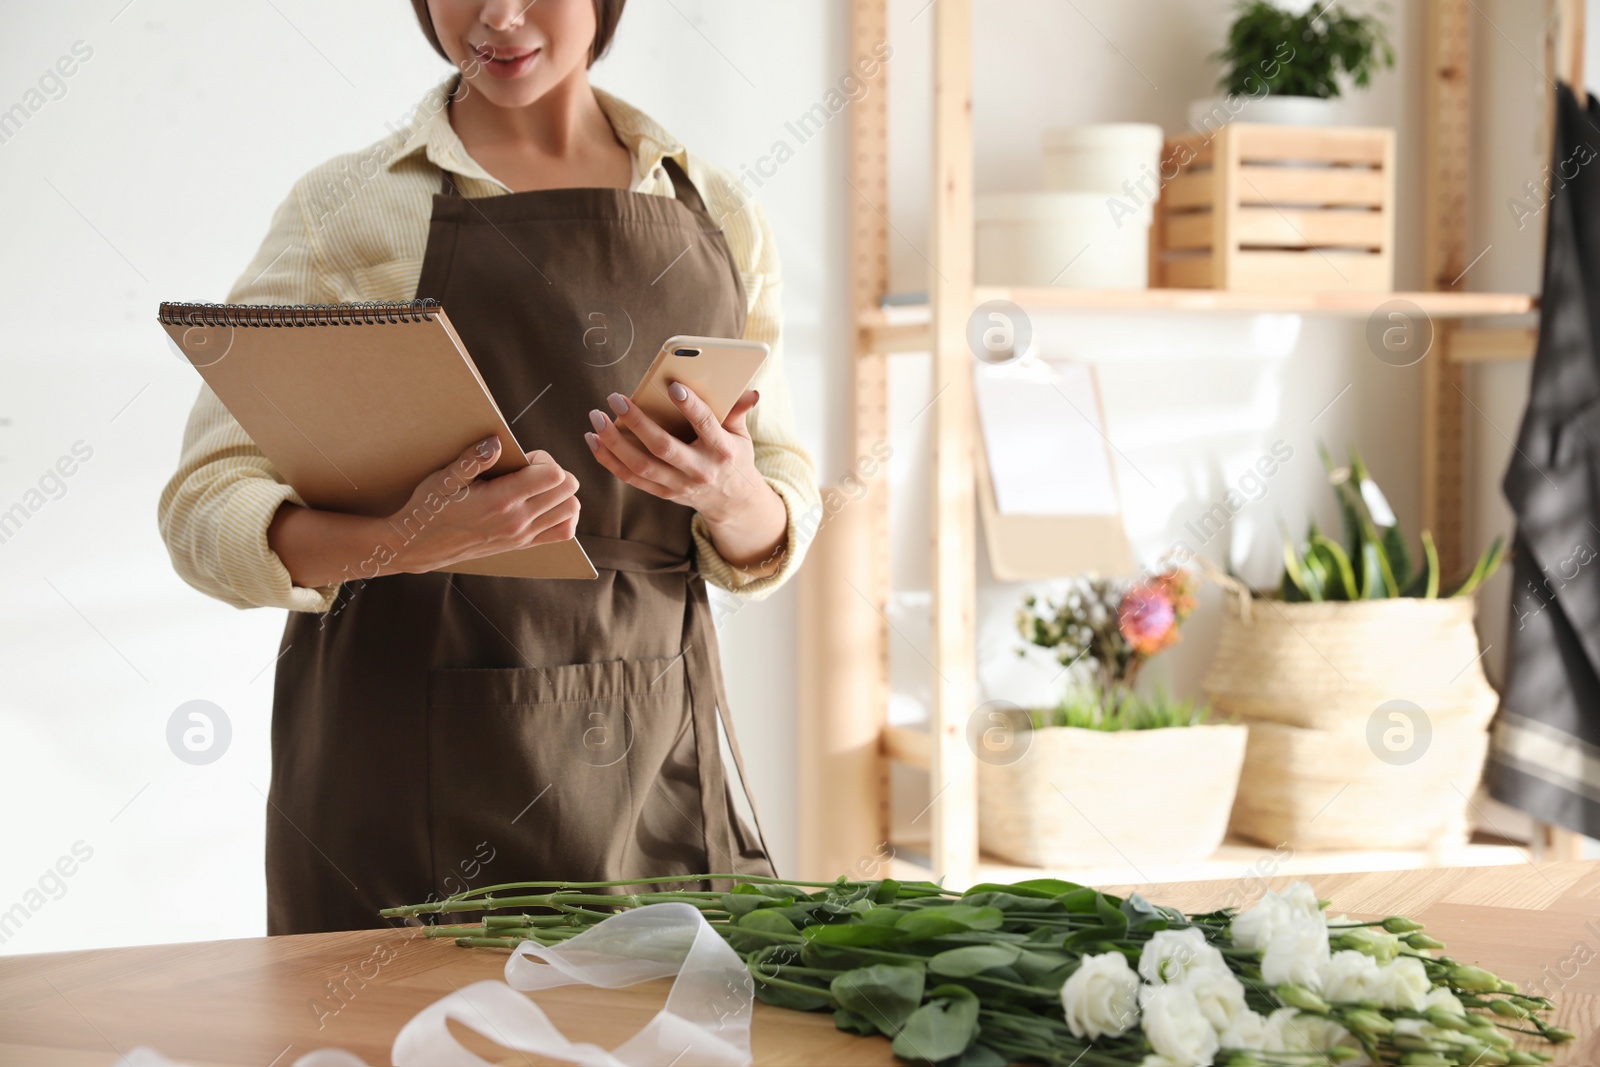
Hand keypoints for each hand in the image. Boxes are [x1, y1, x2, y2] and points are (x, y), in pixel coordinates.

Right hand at [388, 435, 580, 573]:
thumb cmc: (430, 508)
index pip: (554, 475)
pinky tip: (544, 504)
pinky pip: (564, 532)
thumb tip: (496, 441)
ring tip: (537, 486)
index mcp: (501, 500)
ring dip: (562, 492)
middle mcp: (518, 520)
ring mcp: (523, 536)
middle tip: (530, 470)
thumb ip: (472, 459)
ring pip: (571, 510)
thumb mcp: (443, 479)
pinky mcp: (523, 545)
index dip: (544, 459)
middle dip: (555, 471)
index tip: (524, 459)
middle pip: (568, 489)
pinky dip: (563, 515)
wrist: (421, 546)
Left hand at [584, 385, 787, 571]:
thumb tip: (750, 392)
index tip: (672, 386)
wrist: (732, 501)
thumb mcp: (742, 436)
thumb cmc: (733, 457)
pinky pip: (631, 478)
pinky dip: (609, 460)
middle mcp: (699, 471)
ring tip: (596, 418)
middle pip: (663, 447)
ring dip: (614, 442)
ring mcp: (679, 485)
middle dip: (637, 422)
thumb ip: (738, 412)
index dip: (690, 407)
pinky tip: (594, 440)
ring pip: (640, 465)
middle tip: (616, 398)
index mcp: (723, 451)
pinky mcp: (663, 493)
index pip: (707, 426)